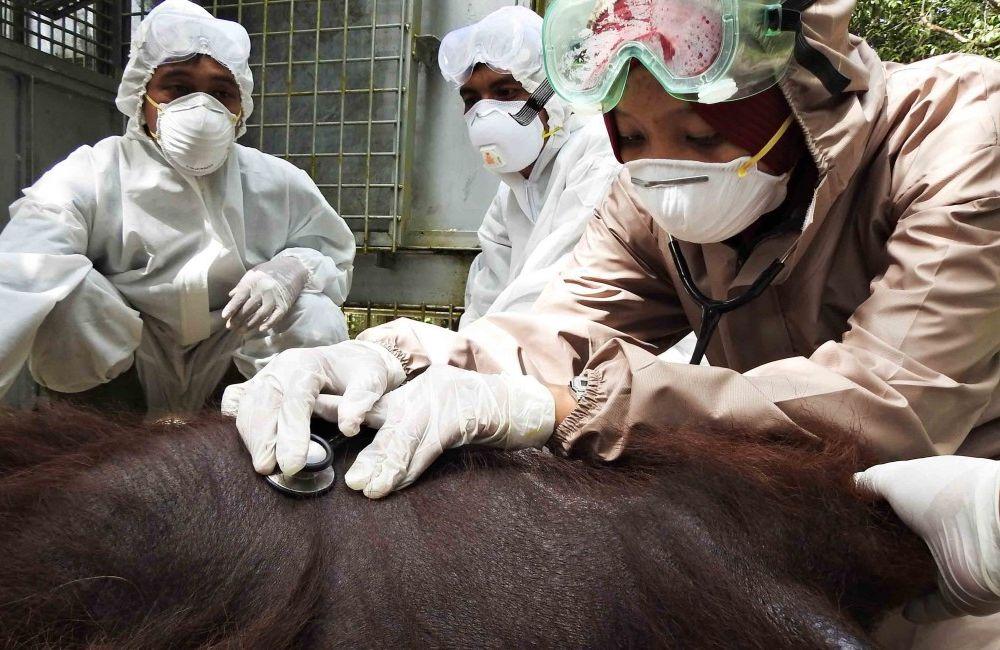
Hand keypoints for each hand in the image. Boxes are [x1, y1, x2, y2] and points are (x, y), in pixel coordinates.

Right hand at [221, 340, 405, 474]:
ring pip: (247, 406)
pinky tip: (252, 446)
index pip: (294, 400)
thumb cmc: (361, 371)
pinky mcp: (256, 386)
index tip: (293, 464)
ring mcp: (265, 376)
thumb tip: (348, 426)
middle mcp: (280, 368)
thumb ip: (362, 399)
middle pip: (262, 403)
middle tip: (270, 469)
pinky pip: (237, 403)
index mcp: (306, 364)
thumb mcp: (372, 379)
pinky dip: (242, 425)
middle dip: (263, 439)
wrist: (348, 359)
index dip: (291, 433)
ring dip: (252, 438)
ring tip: (264, 466)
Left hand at [222, 256, 308, 331]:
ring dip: (250, 324)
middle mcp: (263, 291)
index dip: (232, 307)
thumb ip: (241, 285)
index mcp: (253, 283)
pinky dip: (269, 323)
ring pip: (261, 314)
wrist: (292, 269)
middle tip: (231, 327)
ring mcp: (274, 298)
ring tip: (242, 331)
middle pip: (248, 308)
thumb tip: (231, 295)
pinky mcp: (284, 305)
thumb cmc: (269, 271)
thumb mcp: (253, 274)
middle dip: (238, 319)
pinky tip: (261, 329)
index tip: (225, 317)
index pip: (240, 297)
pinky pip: (276, 316)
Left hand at [343, 366, 554, 498]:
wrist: (523, 406)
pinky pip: (427, 447)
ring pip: (402, 435)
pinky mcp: (458, 417)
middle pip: (380, 416)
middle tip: (335, 470)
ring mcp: (440, 400)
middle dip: (355, 441)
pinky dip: (409, 469)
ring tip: (364, 488)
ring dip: (382, 465)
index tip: (306, 414)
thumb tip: (372, 465)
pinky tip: (392, 485)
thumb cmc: (478, 414)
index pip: (368, 399)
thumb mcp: (437, 418)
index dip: (337, 407)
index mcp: (412, 389)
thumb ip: (406, 434)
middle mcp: (421, 390)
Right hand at [855, 456, 999, 622]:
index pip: (900, 500)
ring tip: (864, 577)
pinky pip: (934, 605)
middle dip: (884, 543)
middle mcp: (943, 526)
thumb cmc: (940, 494)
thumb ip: (871, 481)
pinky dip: (918, 609)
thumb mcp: (896, 477)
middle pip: (908, 536)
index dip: (876, 506)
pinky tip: (900, 610)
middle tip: (848, 549)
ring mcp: (952, 561)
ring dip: (899, 575)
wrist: (991, 532)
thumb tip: (851, 485)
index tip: (846, 515)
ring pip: (920, 570)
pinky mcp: (957, 594)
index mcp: (932, 493)